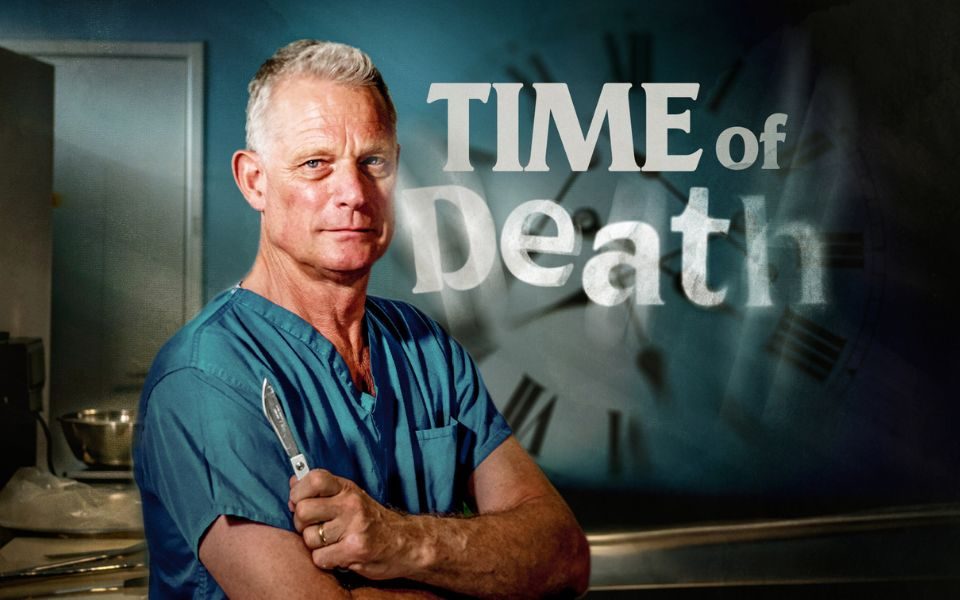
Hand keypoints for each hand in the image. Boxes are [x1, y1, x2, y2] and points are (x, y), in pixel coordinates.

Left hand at [289, 469, 420, 579]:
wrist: (406, 543)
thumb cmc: (373, 521)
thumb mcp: (351, 497)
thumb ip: (323, 491)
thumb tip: (293, 482)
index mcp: (347, 488)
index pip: (314, 479)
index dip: (298, 491)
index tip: (298, 502)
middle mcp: (351, 504)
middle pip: (303, 510)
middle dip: (302, 524)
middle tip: (315, 528)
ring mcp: (354, 526)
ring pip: (309, 538)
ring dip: (316, 545)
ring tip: (332, 543)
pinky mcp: (355, 549)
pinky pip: (320, 558)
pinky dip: (325, 560)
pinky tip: (338, 555)